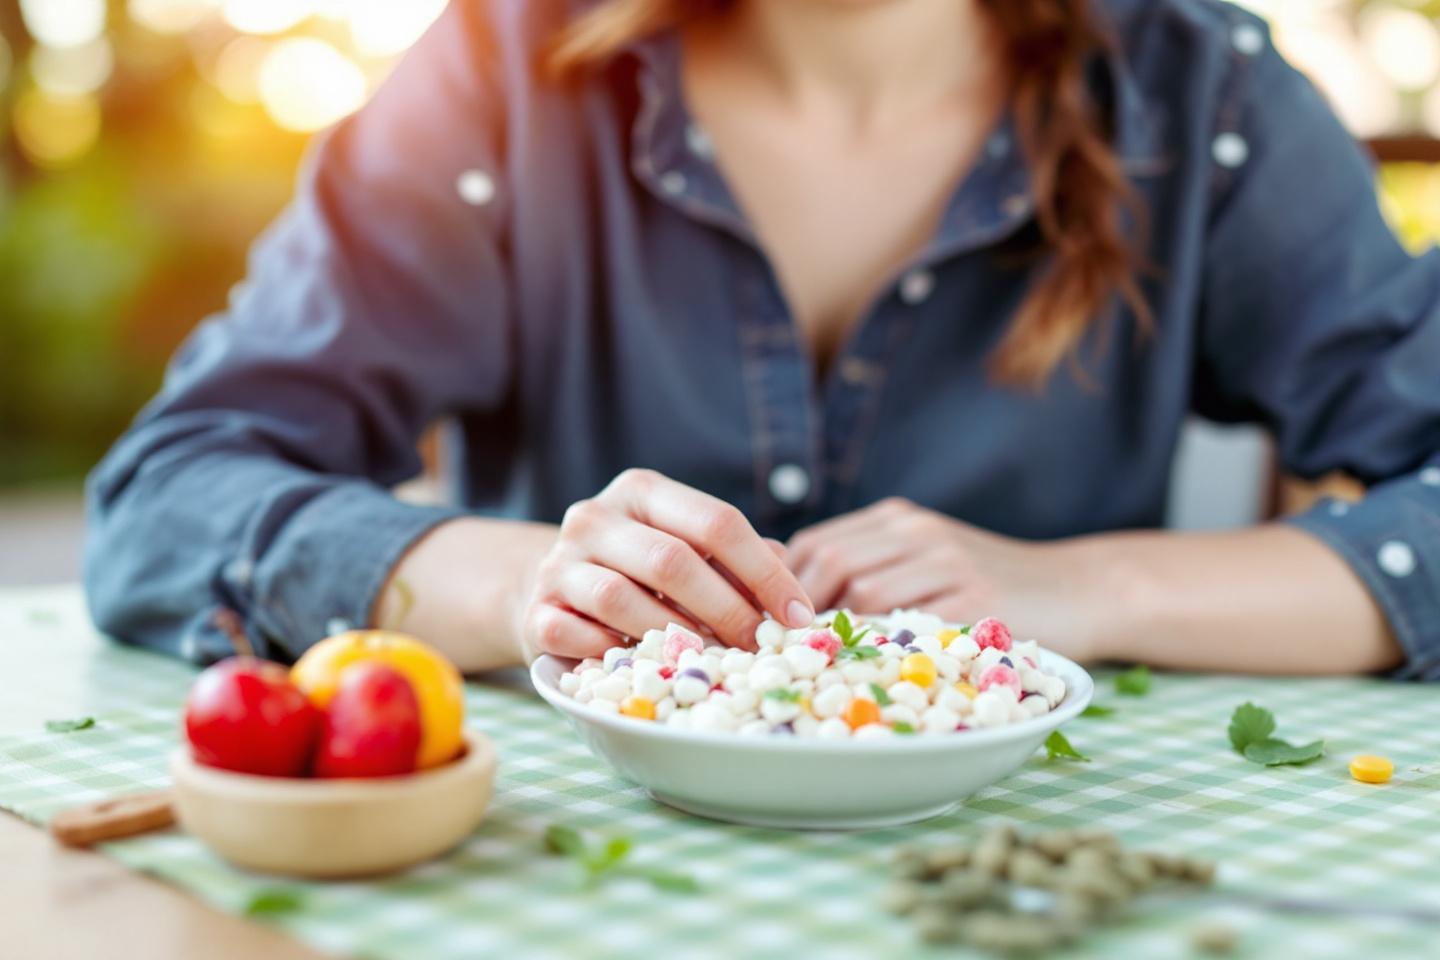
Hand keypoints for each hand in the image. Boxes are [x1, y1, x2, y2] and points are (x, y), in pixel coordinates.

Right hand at [521, 469, 815, 659]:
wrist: (549, 588)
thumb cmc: (638, 570)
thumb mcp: (686, 547)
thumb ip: (736, 560)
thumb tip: (790, 590)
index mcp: (642, 491)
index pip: (716, 522)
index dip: (765, 572)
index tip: (799, 616)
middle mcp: (595, 517)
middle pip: (672, 561)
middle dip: (727, 610)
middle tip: (761, 647)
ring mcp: (558, 564)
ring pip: (623, 600)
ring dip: (674, 636)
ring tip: (711, 660)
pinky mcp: (535, 612)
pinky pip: (579, 638)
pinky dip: (616, 654)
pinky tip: (643, 663)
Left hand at [786, 498, 1101, 660]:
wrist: (1083, 589)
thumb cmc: (995, 585)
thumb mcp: (930, 560)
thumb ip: (874, 569)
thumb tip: (794, 605)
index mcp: (899, 520)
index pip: (817, 543)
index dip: (783, 583)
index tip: (766, 623)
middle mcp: (918, 532)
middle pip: (831, 559)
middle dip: (796, 606)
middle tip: (781, 650)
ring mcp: (948, 562)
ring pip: (863, 589)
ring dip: (831, 629)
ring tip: (813, 664)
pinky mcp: (975, 599)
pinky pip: (910, 622)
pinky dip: (878, 645)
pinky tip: (866, 668)